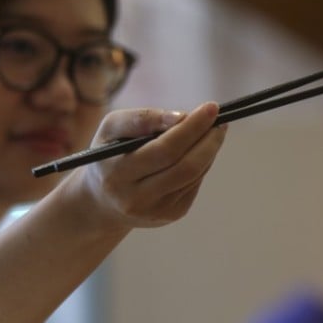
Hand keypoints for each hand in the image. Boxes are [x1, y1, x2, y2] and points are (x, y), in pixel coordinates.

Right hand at [66, 102, 226, 231]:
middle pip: (186, 166)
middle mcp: (135, 199)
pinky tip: (198, 150)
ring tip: (212, 130)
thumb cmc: (110, 154)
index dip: (192, 128)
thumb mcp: (112, 129)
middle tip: (221, 119)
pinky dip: (202, 162)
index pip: (164, 150)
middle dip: (209, 139)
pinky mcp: (171, 215)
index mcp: (117, 174)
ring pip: (195, 174)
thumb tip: (181, 117)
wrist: (102, 200)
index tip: (212, 108)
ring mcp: (155, 211)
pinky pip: (195, 183)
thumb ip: (142, 118)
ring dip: (209, 149)